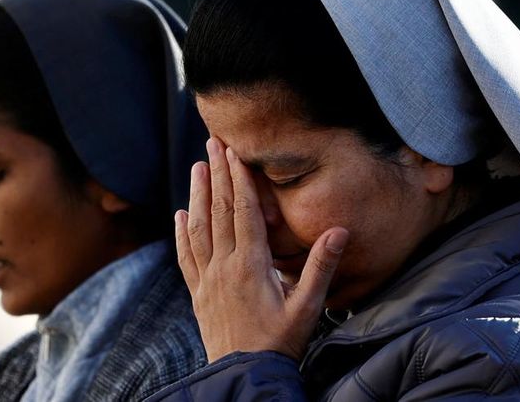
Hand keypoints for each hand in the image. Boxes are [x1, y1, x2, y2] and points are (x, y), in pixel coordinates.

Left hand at [175, 137, 347, 362]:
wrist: (245, 376)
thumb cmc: (281, 343)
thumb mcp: (308, 307)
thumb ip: (321, 267)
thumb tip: (339, 231)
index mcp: (251, 266)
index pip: (243, 211)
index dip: (239, 179)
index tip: (234, 151)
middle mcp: (225, 267)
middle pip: (219, 211)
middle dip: (217, 174)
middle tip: (212, 142)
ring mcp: (208, 280)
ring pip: (199, 229)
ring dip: (197, 195)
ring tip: (197, 167)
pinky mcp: (199, 294)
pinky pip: (186, 257)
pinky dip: (182, 234)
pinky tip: (180, 216)